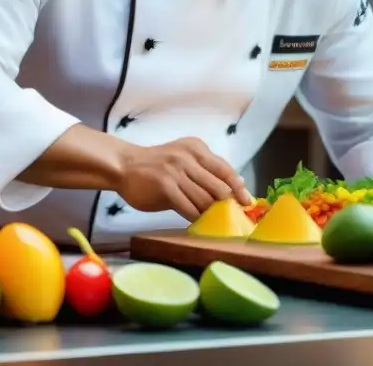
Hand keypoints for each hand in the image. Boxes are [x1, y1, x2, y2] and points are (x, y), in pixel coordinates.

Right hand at [114, 137, 251, 221]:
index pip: (225, 169)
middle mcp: (188, 157)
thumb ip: (204, 170)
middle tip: (235, 217)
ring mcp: (176, 171)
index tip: (247, 202)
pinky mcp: (166, 186)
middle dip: (229, 204)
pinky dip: (197, 218)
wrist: (125, 166)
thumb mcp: (183, 159)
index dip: (238, 188)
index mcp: (196, 148)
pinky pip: (188, 207)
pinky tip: (200, 224)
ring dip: (213, 214)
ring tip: (217, 223)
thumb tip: (234, 187)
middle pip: (219, 186)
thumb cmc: (157, 166)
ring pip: (205, 199)